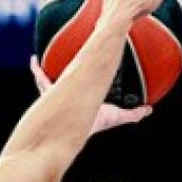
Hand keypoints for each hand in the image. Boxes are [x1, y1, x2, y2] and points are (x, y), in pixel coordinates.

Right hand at [31, 55, 150, 133]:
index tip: (83, 65)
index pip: (78, 85)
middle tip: (61, 52)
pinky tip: (32, 59)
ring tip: (40, 52)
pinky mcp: (48, 90)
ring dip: (45, 64)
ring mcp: (54, 91)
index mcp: (78, 98)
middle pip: (62, 77)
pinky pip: (40, 77)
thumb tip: (149, 110)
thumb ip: (133, 114)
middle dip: (60, 68)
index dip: (80, 76)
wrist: (78, 129)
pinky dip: (36, 68)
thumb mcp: (116, 116)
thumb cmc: (94, 125)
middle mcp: (64, 94)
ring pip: (48, 74)